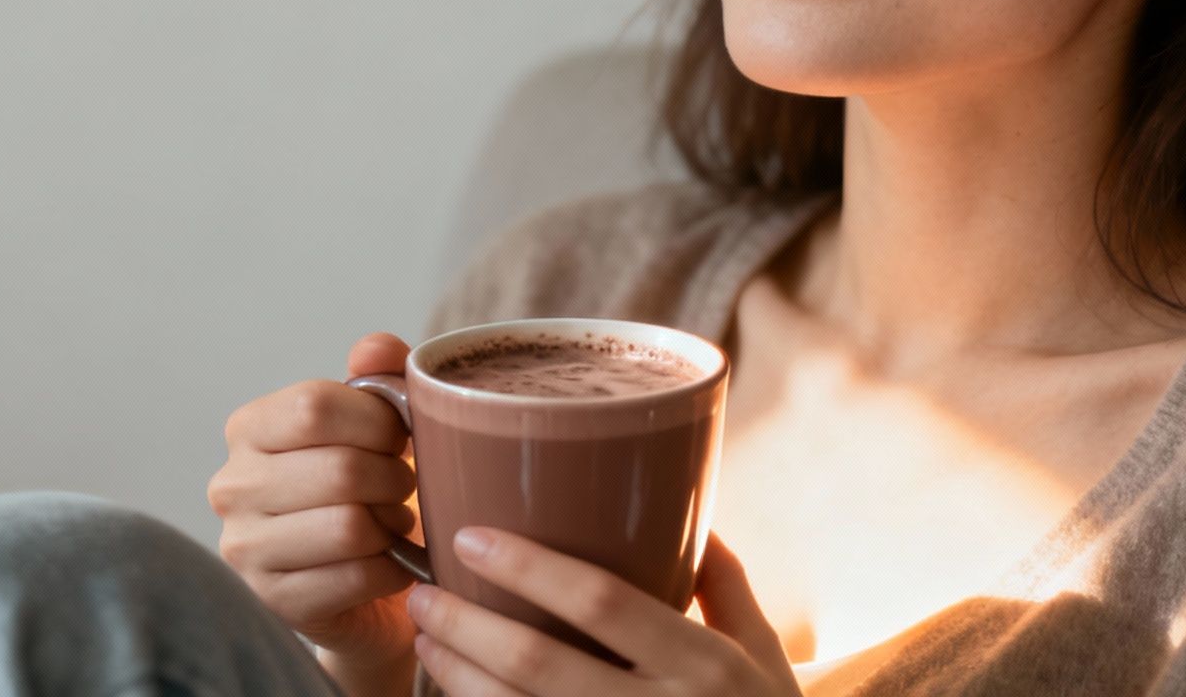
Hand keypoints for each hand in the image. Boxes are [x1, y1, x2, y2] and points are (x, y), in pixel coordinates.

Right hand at [207, 333, 423, 671]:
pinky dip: (392, 568)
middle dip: (395, 479)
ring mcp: (244, 549)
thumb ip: (380, 375)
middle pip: (341, 469)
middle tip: (404, 487)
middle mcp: (231, 486)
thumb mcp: (377, 423)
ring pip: (348, 526)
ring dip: (392, 525)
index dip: (378, 420)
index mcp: (249, 428)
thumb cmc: (369, 488)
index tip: (400, 437)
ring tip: (394, 522)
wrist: (366, 583)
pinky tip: (391, 562)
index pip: (316, 406)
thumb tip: (375, 348)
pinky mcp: (274, 602)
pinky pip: (356, 576)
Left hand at [406, 526, 799, 695]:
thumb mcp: (762, 651)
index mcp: (704, 662)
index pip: (603, 603)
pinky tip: (460, 695)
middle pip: (540, 665)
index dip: (529, 568)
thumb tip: (687, 507)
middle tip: (423, 594)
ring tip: (427, 640)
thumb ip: (724, 581)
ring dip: (461, 680)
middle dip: (468, 627)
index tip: (470, 537)